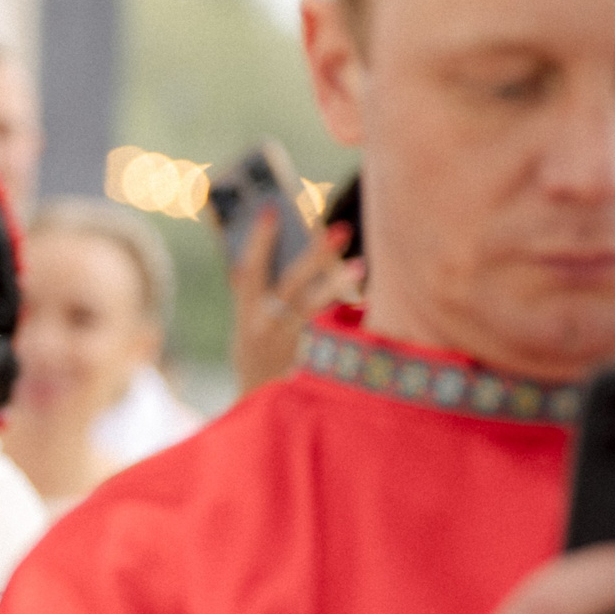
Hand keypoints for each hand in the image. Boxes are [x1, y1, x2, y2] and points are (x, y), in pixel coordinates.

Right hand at [230, 206, 361, 394]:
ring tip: (361, 265)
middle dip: (314, 256)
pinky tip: (369, 301)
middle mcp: (265, 328)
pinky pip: (334, 331)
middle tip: (340, 229)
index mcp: (244, 314)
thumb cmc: (256, 352)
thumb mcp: (246, 324)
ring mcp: (290, 344)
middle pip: (291, 285)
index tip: (271, 208)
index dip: (259, 240)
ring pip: (316, 309)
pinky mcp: (310, 358)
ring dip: (338, 285)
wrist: (259, 405)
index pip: (248, 270)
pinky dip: (350, 313)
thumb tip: (267, 249)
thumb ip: (253, 292)